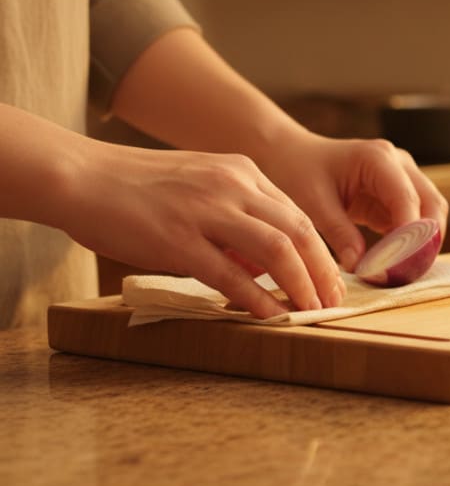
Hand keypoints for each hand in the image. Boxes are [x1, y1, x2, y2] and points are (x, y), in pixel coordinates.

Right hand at [60, 143, 344, 318]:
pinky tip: (270, 315)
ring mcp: (206, 211)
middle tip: (335, 300)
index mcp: (240, 171)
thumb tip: (260, 261)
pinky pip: (230, 273)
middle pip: (298, 230)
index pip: (297, 212)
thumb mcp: (199, 184)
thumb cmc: (135, 187)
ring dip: (301, 284)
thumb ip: (234, 213)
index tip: (331, 276)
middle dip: (323, 269)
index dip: (320, 249)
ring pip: (276, 249)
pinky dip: (257, 297)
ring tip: (312, 310)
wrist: (79, 176)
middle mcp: (231, 185)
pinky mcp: (177, 239)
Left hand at [257, 132, 448, 270]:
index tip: (395, 267)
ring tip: (403, 272)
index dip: (407, 236)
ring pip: (431, 213)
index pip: (407, 200)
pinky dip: (411, 242)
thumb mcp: (313, 203)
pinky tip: (395, 264)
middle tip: (408, 273)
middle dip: (426, 241)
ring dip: (422, 243)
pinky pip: (415, 220)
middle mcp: (399, 164)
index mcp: (378, 158)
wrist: (291, 155)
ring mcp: (403, 177)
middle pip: (432, 204)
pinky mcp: (398, 194)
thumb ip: (339, 233)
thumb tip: (362, 266)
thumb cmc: (298, 172)